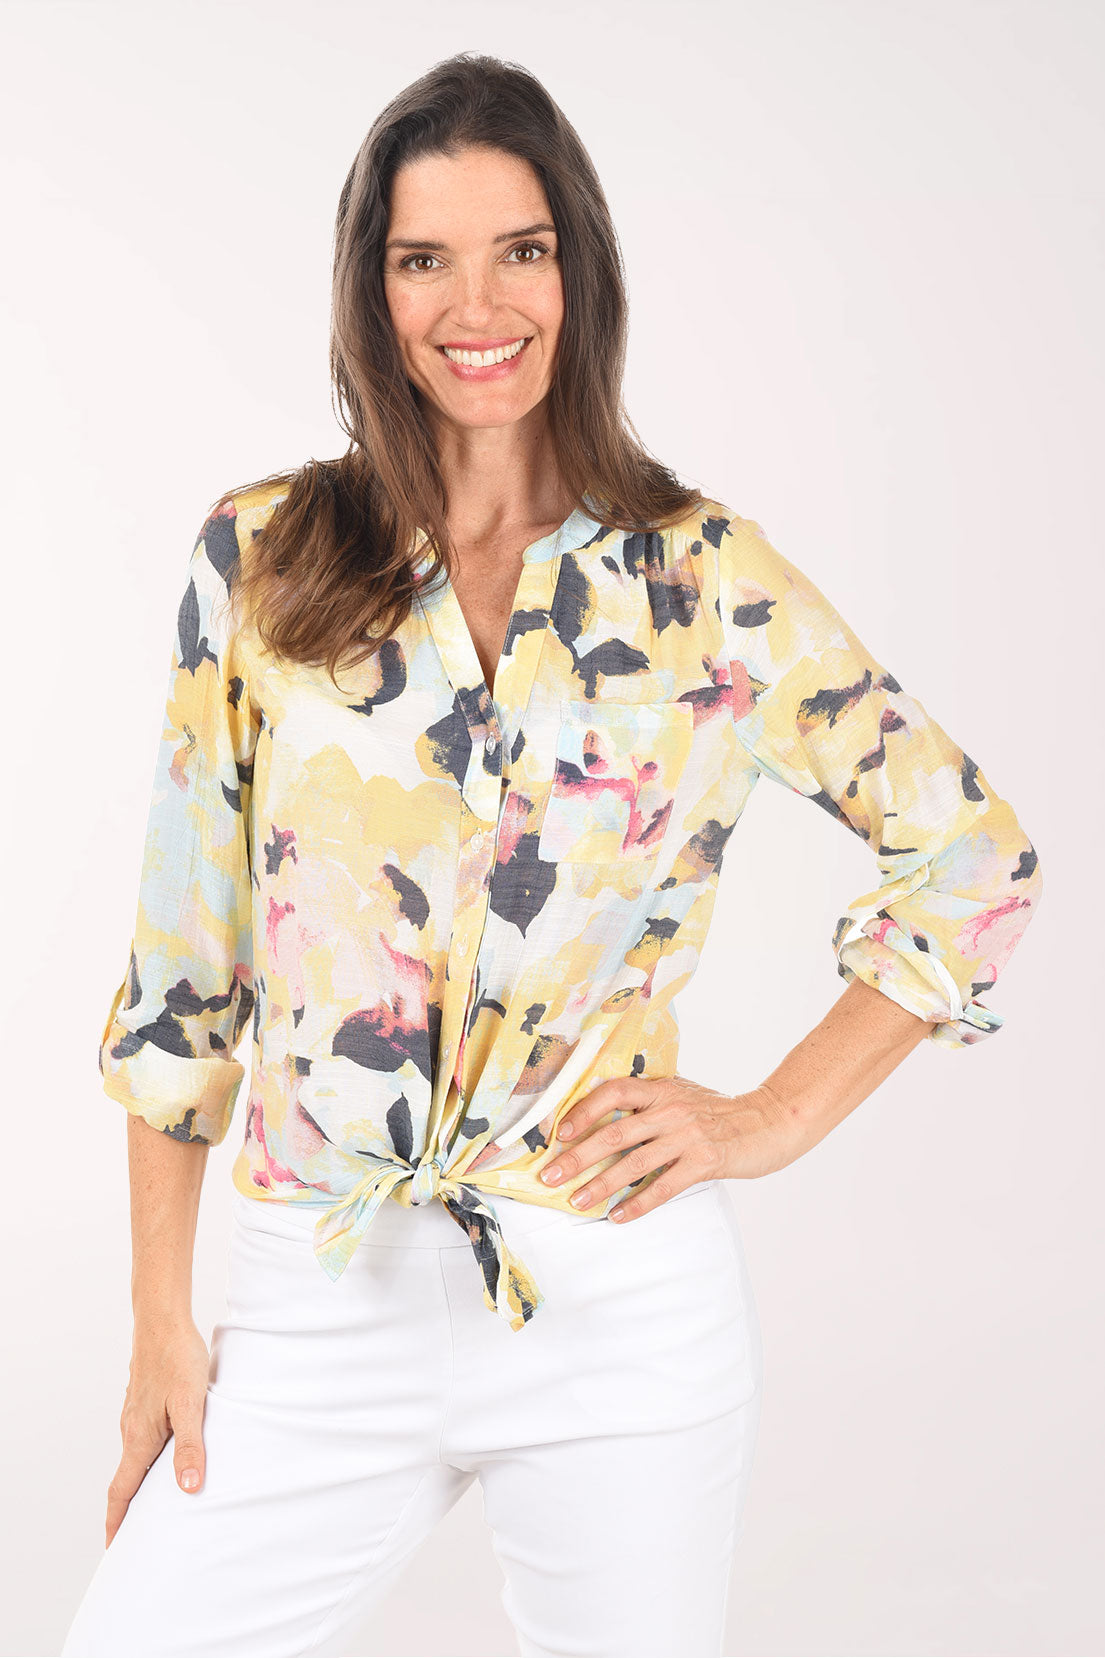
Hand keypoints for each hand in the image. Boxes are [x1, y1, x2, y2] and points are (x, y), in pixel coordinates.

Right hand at [106, 1316, 211, 1547]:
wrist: (162, 1319)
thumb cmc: (177, 1358)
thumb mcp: (190, 1403)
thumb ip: (190, 1446)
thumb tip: (188, 1489)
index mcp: (139, 1437)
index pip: (121, 1491)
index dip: (117, 1523)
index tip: (114, 1549)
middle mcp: (131, 1429)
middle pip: (128, 1478)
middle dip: (131, 1509)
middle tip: (141, 1535)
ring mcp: (136, 1413)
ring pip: (138, 1456)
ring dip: (143, 1481)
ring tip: (160, 1501)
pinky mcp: (145, 1400)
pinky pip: (145, 1436)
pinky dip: (152, 1455)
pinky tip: (171, 1453)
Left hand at [539, 1074, 807, 1221]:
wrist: (769, 1121)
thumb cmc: (719, 1112)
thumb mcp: (682, 1095)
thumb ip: (648, 1104)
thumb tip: (601, 1121)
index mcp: (661, 1089)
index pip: (612, 1093)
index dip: (581, 1112)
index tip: (556, 1134)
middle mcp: (670, 1109)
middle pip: (614, 1134)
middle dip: (576, 1158)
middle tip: (550, 1177)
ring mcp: (688, 1135)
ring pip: (634, 1163)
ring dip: (601, 1186)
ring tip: (577, 1201)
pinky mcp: (705, 1161)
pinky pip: (664, 1187)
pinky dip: (638, 1204)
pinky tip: (619, 1217)